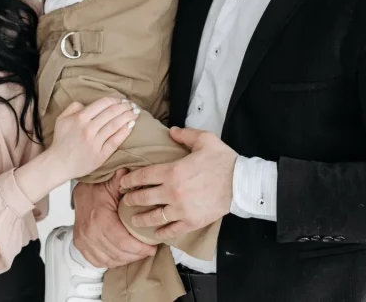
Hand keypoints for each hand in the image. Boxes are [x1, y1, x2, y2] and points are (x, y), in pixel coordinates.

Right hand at [49, 98, 139, 180]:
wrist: (58, 164)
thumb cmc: (61, 141)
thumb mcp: (62, 119)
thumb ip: (74, 107)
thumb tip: (87, 103)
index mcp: (80, 118)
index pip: (102, 104)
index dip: (115, 100)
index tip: (121, 100)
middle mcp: (88, 129)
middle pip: (111, 113)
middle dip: (124, 107)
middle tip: (132, 105)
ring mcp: (95, 143)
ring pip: (115, 125)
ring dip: (127, 117)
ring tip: (135, 113)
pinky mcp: (100, 155)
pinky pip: (115, 141)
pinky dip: (124, 132)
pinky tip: (130, 126)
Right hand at [72, 170, 156, 267]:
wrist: (79, 193)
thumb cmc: (96, 189)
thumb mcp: (111, 183)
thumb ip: (123, 182)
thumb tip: (133, 174)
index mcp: (100, 218)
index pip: (123, 241)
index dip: (140, 248)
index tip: (152, 247)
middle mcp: (90, 232)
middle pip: (119, 253)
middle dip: (137, 254)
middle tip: (149, 250)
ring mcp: (84, 240)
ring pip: (110, 260)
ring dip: (127, 259)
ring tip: (138, 253)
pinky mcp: (80, 246)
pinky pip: (99, 261)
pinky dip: (113, 262)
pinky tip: (123, 256)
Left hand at [119, 127, 237, 239]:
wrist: (241, 182)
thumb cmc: (222, 160)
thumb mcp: (204, 139)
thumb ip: (184, 135)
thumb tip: (171, 131)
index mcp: (172, 171)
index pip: (143, 176)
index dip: (130, 180)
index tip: (123, 183)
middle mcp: (172, 192)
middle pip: (144, 198)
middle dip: (131, 199)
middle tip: (125, 200)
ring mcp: (181, 209)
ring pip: (154, 217)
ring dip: (141, 218)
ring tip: (134, 219)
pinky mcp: (192, 221)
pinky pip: (172, 230)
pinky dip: (162, 233)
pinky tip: (156, 233)